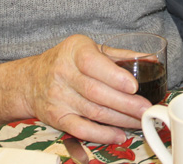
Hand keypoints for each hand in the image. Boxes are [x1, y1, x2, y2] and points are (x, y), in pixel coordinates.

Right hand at [0, 34, 151, 143]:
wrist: (30, 80)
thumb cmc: (67, 61)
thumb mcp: (90, 48)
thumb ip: (119, 55)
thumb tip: (152, 59)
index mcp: (74, 51)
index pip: (93, 64)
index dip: (114, 76)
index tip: (133, 86)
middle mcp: (63, 73)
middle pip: (96, 92)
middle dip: (125, 103)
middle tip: (146, 108)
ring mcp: (58, 97)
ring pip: (93, 112)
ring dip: (120, 119)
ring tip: (140, 121)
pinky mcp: (57, 117)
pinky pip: (81, 129)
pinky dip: (102, 134)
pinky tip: (119, 134)